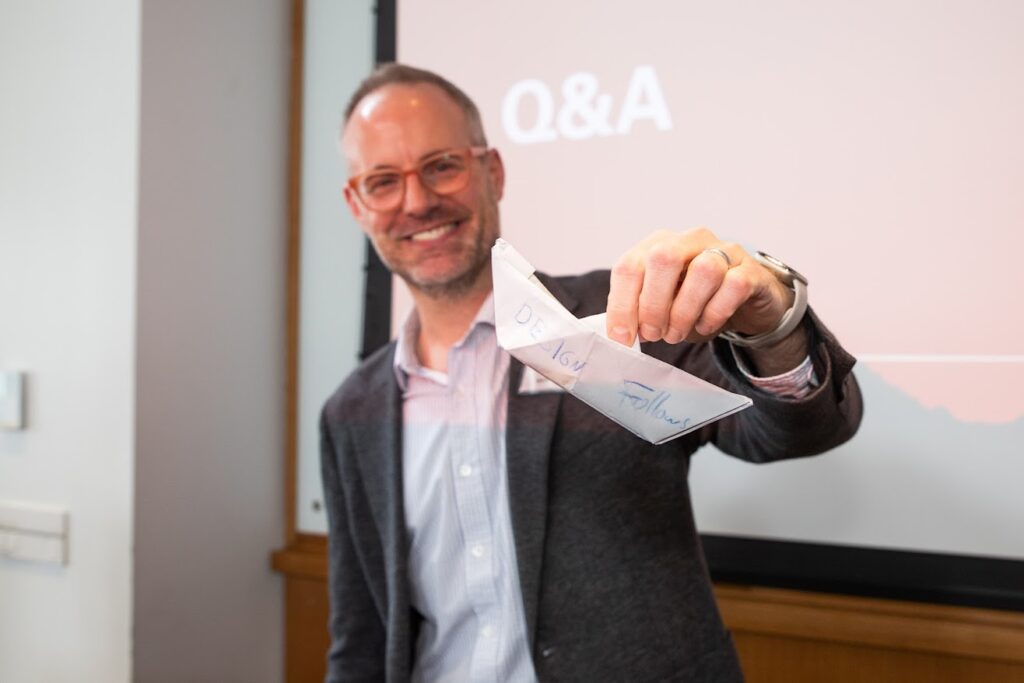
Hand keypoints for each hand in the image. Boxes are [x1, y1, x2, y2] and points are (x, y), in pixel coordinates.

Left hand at [606, 228, 794, 346]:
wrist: (745, 304)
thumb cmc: (695, 303)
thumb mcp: (661, 307)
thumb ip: (639, 313)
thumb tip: (621, 334)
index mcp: (659, 245)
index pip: (630, 265)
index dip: (622, 304)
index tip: (622, 338)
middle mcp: (690, 240)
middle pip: (664, 257)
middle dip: (653, 304)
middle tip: (653, 334)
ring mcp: (724, 251)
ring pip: (703, 270)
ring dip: (684, 311)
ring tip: (676, 334)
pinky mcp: (750, 270)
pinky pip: (733, 285)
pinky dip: (715, 312)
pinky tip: (705, 326)